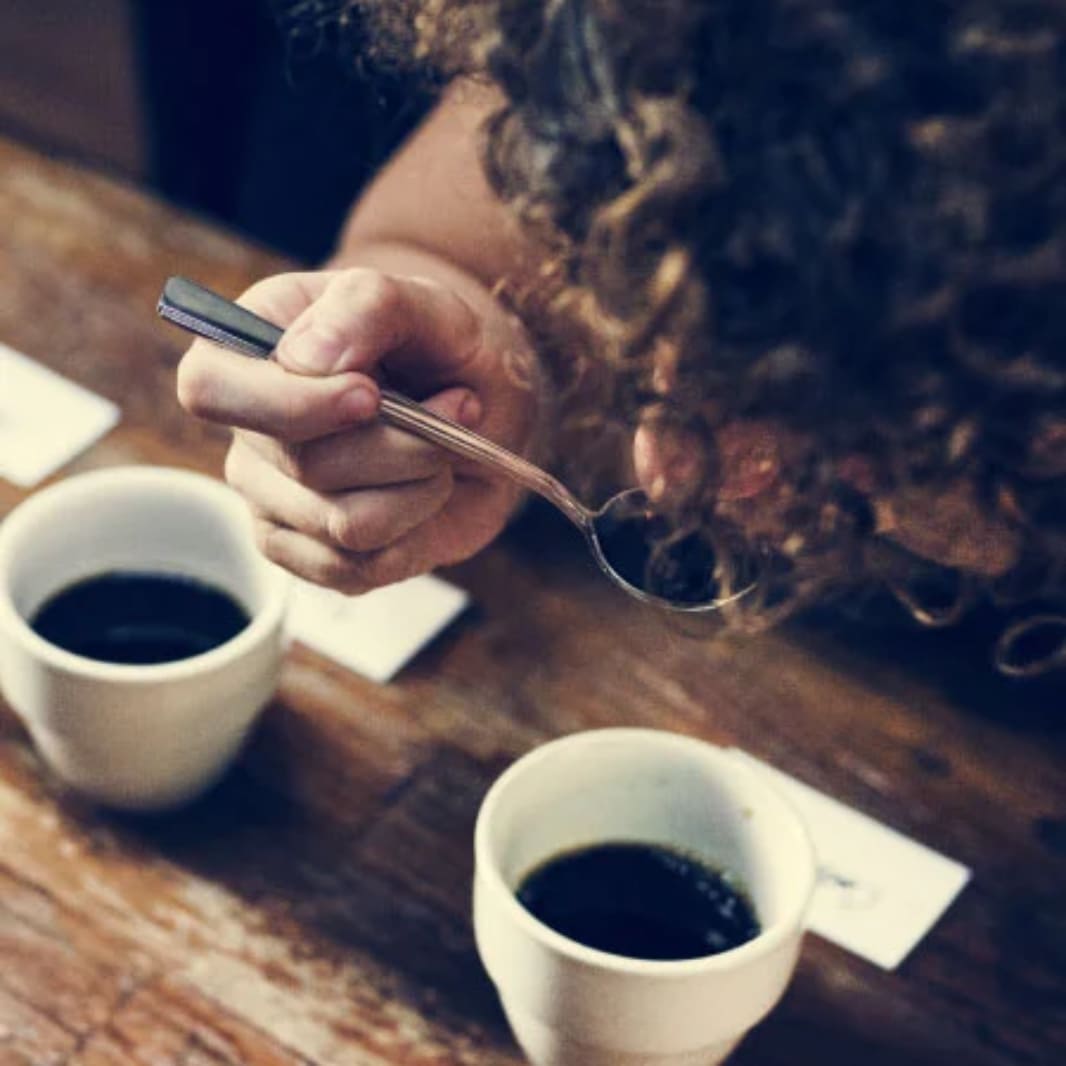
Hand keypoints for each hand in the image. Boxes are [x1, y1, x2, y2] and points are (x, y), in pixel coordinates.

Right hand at [177, 267, 544, 591]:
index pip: (210, 389)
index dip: (291, 402)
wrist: (480, 408)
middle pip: (304, 464)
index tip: (369, 395)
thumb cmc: (437, 348)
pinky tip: (427, 491)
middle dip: (404, 442)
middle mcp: (247, 434)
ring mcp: (272, 503)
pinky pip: (361, 566)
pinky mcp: (311, 557)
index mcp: (245, 351)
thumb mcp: (422, 304)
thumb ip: (365, 308)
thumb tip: (305, 361)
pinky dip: (417, 528)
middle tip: (458, 404)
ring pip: (346, 522)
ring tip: (445, 448)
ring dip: (422, 484)